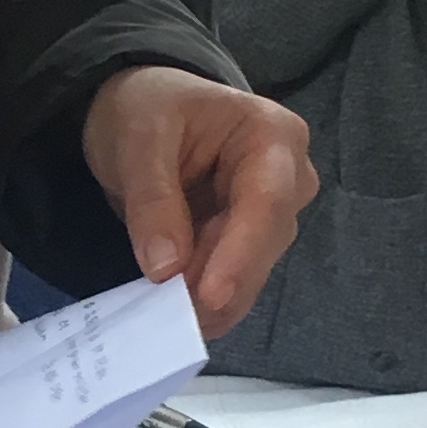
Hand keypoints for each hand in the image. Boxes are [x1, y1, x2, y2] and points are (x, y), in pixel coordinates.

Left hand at [82, 66, 313, 335]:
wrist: (145, 107)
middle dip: (219, 284)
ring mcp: (273, 213)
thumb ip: (152, 199)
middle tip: (168, 320)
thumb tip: (165, 268)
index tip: (210, 297)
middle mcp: (288, 177)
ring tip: (162, 320)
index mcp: (271, 135)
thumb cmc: (147, 107)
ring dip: (209, 299)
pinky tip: (173, 317)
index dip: (240, 255)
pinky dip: (203, 300)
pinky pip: (232, 278)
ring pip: (251, 270)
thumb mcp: (138, 140)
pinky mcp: (249, 241)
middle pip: (264, 243)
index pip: (265, 202)